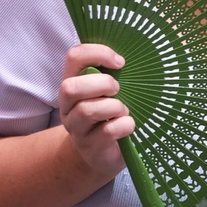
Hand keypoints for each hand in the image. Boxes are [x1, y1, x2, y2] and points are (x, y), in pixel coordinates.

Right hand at [58, 44, 132, 178]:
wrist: (100, 154)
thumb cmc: (108, 115)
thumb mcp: (107, 93)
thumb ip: (113, 75)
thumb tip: (138, 56)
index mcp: (74, 83)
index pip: (74, 57)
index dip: (97, 53)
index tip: (120, 62)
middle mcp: (68, 105)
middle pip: (70, 87)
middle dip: (101, 84)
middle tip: (117, 89)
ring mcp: (76, 128)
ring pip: (87, 110)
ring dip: (113, 107)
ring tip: (123, 111)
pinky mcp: (90, 147)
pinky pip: (107, 131)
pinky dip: (123, 125)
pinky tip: (128, 125)